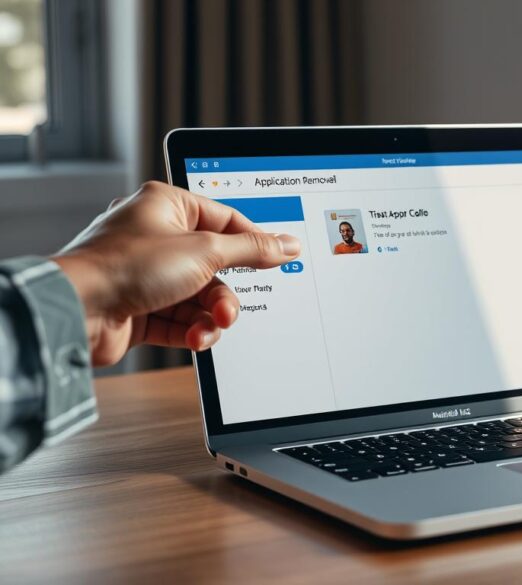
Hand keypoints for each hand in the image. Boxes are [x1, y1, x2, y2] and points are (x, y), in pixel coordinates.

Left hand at [52, 182, 300, 365]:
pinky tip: (191, 338)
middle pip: (215, 266)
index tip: (277, 259)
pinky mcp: (139, 308)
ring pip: (199, 297)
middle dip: (224, 294)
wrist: (77, 311)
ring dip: (209, 317)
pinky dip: (190, 330)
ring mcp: (146, 274)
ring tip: (208, 328)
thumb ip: (253, 249)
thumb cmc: (126, 266)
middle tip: (229, 310)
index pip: (226, 219)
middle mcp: (155, 237)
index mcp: (167, 206)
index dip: (253, 242)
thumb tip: (287, 243)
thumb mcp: (205, 251)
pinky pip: (179, 319)